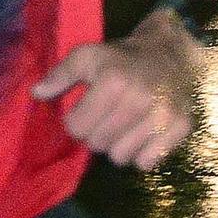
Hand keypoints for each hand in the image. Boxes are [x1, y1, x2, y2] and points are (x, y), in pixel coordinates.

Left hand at [32, 9, 200, 169]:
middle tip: (107, 118)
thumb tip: (36, 93)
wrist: (171, 54)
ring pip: (120, 157)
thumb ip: (61, 74)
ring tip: (124, 126)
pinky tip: (143, 134)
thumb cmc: (123, 58)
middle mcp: (139, 99)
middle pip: (97, 144)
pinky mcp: (180, 128)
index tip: (87, 110)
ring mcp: (163, 116)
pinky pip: (146, 162)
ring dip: (118, 146)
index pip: (76, 127)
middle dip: (97, 134)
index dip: (76, 120)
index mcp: (114, 81)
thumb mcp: (88, 56)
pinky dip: (142, 153)